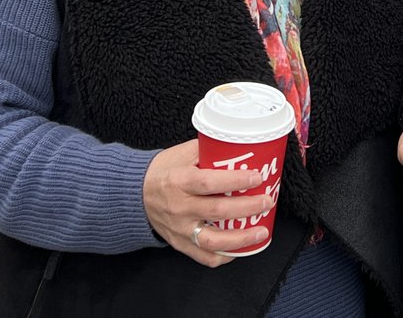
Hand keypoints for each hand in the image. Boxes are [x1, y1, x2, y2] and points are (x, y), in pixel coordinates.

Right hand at [143, 138, 275, 266]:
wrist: (135, 194)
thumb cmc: (164, 170)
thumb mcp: (182, 153)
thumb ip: (209, 150)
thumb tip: (239, 146)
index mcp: (179, 181)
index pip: (208, 182)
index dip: (234, 181)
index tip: (256, 178)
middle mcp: (179, 207)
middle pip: (217, 211)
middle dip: (247, 208)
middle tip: (267, 201)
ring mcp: (179, 229)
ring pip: (213, 241)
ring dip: (241, 239)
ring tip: (261, 232)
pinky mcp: (180, 243)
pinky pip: (204, 256)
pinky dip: (224, 256)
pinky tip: (240, 249)